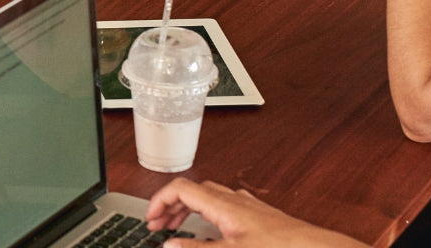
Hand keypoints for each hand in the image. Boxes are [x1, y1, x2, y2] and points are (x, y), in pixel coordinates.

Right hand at [145, 178, 365, 247]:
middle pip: (192, 191)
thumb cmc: (280, 247)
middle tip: (158, 226)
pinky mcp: (257, 215)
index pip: (180, 188)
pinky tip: (211, 228)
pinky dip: (207, 213)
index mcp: (223, 204)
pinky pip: (223, 205)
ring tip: (178, 227)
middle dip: (171, 206)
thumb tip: (170, 245)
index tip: (150, 220)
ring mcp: (246, 205)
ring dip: (188, 209)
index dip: (160, 201)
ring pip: (208, 197)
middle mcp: (233, 199)